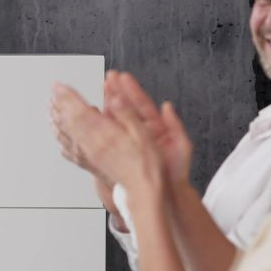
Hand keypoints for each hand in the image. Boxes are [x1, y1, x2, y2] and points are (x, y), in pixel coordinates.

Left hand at [49, 81, 164, 199]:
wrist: (142, 191)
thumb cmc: (146, 164)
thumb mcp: (143, 134)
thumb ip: (127, 114)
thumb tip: (115, 99)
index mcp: (104, 135)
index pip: (79, 111)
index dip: (67, 97)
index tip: (58, 86)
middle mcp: (90, 144)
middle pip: (68, 121)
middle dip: (59, 104)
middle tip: (52, 93)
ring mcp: (86, 155)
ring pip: (64, 134)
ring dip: (56, 120)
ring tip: (50, 109)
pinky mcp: (87, 163)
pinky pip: (67, 149)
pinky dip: (60, 138)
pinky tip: (58, 136)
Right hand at [106, 71, 193, 185]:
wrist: (166, 193)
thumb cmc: (175, 172)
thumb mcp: (181, 147)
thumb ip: (174, 126)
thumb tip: (168, 106)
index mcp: (154, 127)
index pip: (140, 104)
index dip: (131, 90)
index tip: (122, 77)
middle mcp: (139, 131)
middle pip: (125, 107)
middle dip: (115, 91)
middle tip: (107, 78)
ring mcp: (128, 140)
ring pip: (114, 119)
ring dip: (105, 105)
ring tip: (97, 92)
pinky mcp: (119, 151)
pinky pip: (107, 136)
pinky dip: (98, 125)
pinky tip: (90, 116)